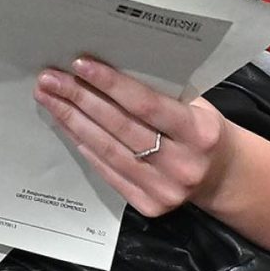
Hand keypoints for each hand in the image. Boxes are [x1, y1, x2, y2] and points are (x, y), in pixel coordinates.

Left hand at [36, 58, 236, 217]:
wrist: (221, 176)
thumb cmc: (200, 128)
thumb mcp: (194, 106)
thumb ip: (160, 92)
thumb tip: (104, 68)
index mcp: (199, 133)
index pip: (146, 105)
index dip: (110, 84)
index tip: (78, 63)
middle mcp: (183, 165)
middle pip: (119, 126)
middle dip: (79, 99)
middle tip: (49, 79)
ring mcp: (165, 190)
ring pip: (107, 149)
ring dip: (71, 121)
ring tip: (48, 98)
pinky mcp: (149, 206)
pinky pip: (108, 171)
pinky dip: (84, 145)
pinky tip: (66, 125)